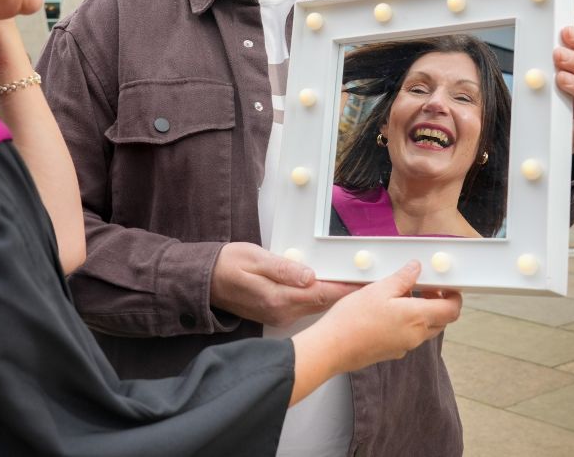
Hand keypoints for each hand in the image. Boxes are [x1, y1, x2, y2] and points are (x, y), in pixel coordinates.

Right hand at [209, 243, 359, 326]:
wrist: (203, 281)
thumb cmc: (226, 265)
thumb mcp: (254, 258)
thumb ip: (283, 268)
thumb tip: (309, 275)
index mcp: (278, 298)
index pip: (322, 293)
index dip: (346, 288)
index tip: (367, 283)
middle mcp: (281, 312)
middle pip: (323, 303)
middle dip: (347, 293)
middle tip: (371, 281)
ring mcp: (279, 316)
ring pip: (316, 306)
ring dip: (335, 296)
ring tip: (357, 284)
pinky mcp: (276, 314)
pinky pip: (305, 307)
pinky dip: (320, 298)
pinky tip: (330, 289)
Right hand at [289, 261, 461, 403]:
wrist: (332, 348)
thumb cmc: (353, 319)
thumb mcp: (379, 289)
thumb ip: (402, 278)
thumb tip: (416, 268)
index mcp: (418, 317)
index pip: (452, 310)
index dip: (454, 296)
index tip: (445, 285)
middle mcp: (416, 336)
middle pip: (441, 320)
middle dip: (438, 302)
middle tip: (423, 286)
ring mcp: (404, 346)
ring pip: (425, 329)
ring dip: (422, 312)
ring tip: (402, 296)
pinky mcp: (392, 352)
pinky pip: (409, 336)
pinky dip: (408, 323)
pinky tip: (388, 312)